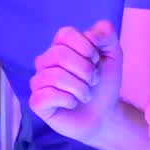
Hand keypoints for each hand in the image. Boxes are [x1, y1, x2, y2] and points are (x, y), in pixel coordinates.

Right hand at [30, 22, 122, 142]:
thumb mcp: (113, 54)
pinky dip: (68, 101)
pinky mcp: (36, 102)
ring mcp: (38, 81)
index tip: (96, 61)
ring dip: (80, 88)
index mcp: (60, 46)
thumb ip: (105, 34)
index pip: (65, 34)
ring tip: (85, 95)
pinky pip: (47, 96)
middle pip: (59, 54)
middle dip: (86, 71)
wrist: (105, 115)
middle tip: (93, 81)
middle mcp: (45, 61)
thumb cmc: (104, 84)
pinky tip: (72, 104)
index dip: (86, 48)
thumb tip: (90, 34)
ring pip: (55, 76)